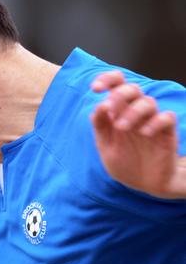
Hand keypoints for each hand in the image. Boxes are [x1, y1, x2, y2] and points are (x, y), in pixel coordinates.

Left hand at [91, 70, 184, 197]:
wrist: (144, 184)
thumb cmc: (124, 162)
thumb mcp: (105, 145)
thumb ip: (100, 125)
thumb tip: (99, 105)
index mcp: (118, 111)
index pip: (116, 84)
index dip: (106, 79)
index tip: (95, 88)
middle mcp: (135, 113)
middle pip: (132, 88)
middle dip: (118, 94)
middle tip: (109, 109)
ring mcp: (151, 121)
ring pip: (148, 101)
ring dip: (132, 111)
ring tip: (122, 128)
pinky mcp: (167, 133)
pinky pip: (166, 117)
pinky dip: (155, 122)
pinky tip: (144, 133)